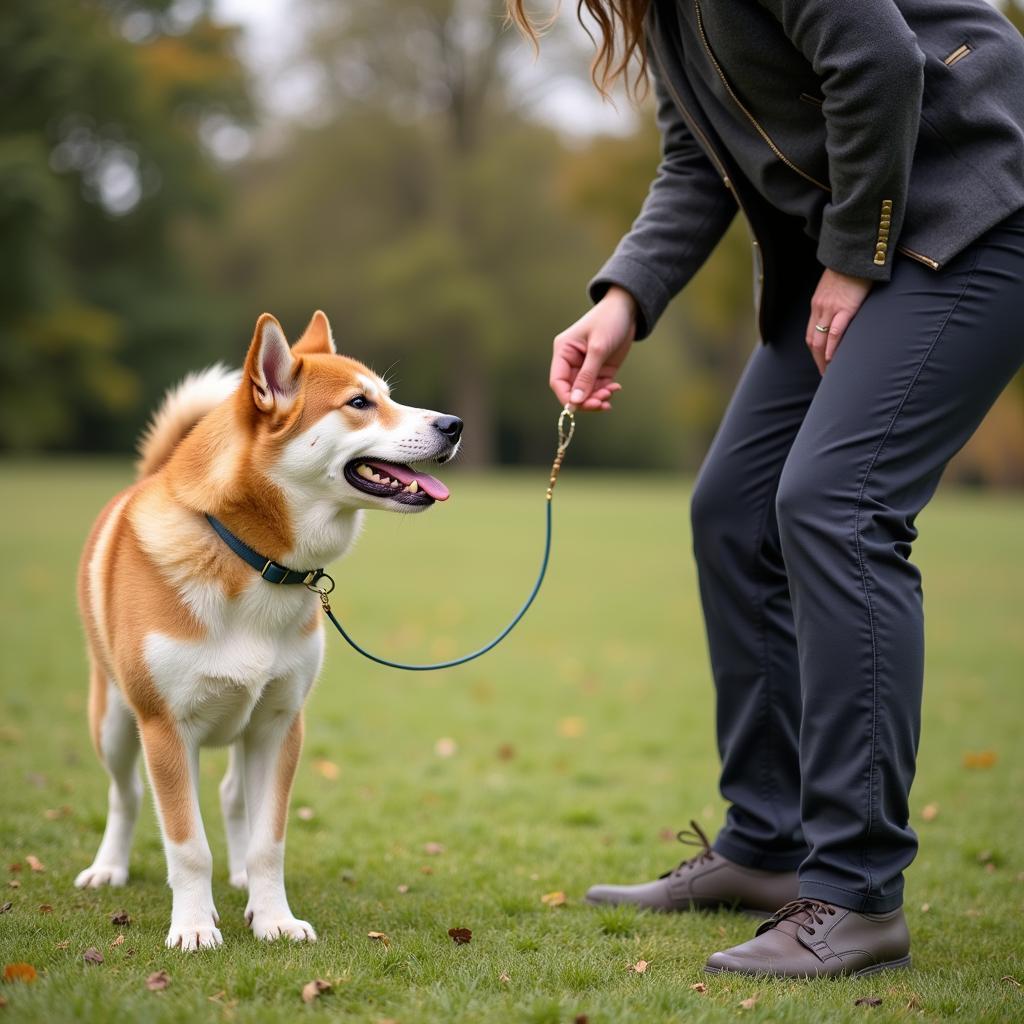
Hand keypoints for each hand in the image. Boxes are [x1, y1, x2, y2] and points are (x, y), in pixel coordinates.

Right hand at [550, 286, 634, 410]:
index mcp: (563, 352)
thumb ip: (587, 375)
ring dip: (597, 398)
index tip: (580, 406)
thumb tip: (575, 401)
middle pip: (572, 391)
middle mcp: (571, 362)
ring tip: (610, 393)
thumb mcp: (598, 348)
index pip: (558, 382)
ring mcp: (586, 367)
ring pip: (586, 393)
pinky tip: (615, 388)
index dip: (566, 397)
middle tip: (601, 404)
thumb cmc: (608, 321)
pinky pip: (599, 388)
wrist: (627, 309)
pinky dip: (606, 392)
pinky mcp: (600, 370)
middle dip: (586, 400)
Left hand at [805, 269, 873, 374]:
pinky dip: (832, 345)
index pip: (811, 333)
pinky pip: (835, 330)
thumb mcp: (837, 287)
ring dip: (823, 358)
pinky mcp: (846, 306)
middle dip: (817, 360)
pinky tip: (833, 358)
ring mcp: (831, 308)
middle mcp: (820, 308)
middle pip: (812, 340)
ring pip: (821, 339)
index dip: (814, 351)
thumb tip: (842, 314)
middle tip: (825, 375)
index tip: (821, 363)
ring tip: (829, 373)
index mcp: (817, 304)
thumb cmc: (851, 269)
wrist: (855, 253)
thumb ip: (836, 301)